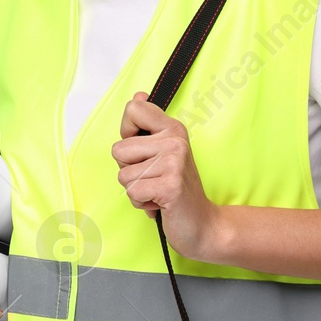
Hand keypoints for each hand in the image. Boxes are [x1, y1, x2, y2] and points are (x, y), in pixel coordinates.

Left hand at [113, 90, 225, 260]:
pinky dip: (141, 203)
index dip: (126, 133)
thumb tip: (138, 95)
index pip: (133, 109)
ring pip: (123, 175)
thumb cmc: (176, 188)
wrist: (202, 224)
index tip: (142, 150)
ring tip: (157, 191)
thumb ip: (148, 125)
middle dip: (128, 170)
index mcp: (173, 128)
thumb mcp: (163, 152)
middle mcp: (174, 140)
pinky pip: (132, 191)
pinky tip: (160, 203)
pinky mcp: (170, 185)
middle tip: (153, 178)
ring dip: (136, 190)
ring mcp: (174, 162)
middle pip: (118, 149)